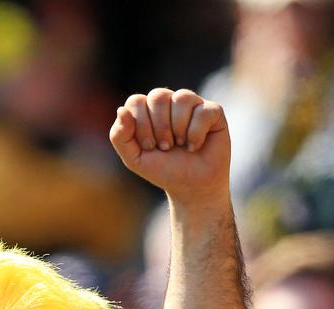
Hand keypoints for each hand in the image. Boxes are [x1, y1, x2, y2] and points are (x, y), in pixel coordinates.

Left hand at [110, 89, 229, 204]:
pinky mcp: (213, 111)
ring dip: (179, 128)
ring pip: (182, 97)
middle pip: (158, 96)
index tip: (149, 147)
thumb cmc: (162, 169)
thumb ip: (120, 136)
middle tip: (165, 147)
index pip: (136, 101)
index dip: (141, 125)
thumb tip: (121, 110)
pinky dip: (196, 133)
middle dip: (160, 127)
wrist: (191, 186)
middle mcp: (169, 102)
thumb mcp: (133, 158)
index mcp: (147, 109)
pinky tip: (195, 146)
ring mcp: (192, 104)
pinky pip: (203, 111)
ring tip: (181, 145)